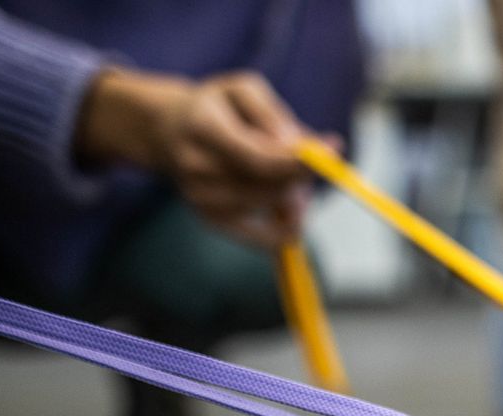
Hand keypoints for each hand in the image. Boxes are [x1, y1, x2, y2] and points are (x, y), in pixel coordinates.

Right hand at [78, 68, 328, 247]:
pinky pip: (261, 239)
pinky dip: (285, 229)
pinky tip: (292, 213)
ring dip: (294, 193)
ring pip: (270, 206)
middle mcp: (197, 167)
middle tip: (313, 158)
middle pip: (269, 185)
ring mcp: (201, 198)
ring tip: (287, 171)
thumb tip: (298, 147)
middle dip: (301, 174)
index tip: (335, 152)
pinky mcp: (210, 220)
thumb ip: (272, 113)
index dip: (300, 162)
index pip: (260, 158)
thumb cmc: (215, 107)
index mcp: (203, 128)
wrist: (167, 130)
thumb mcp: (241, 90)